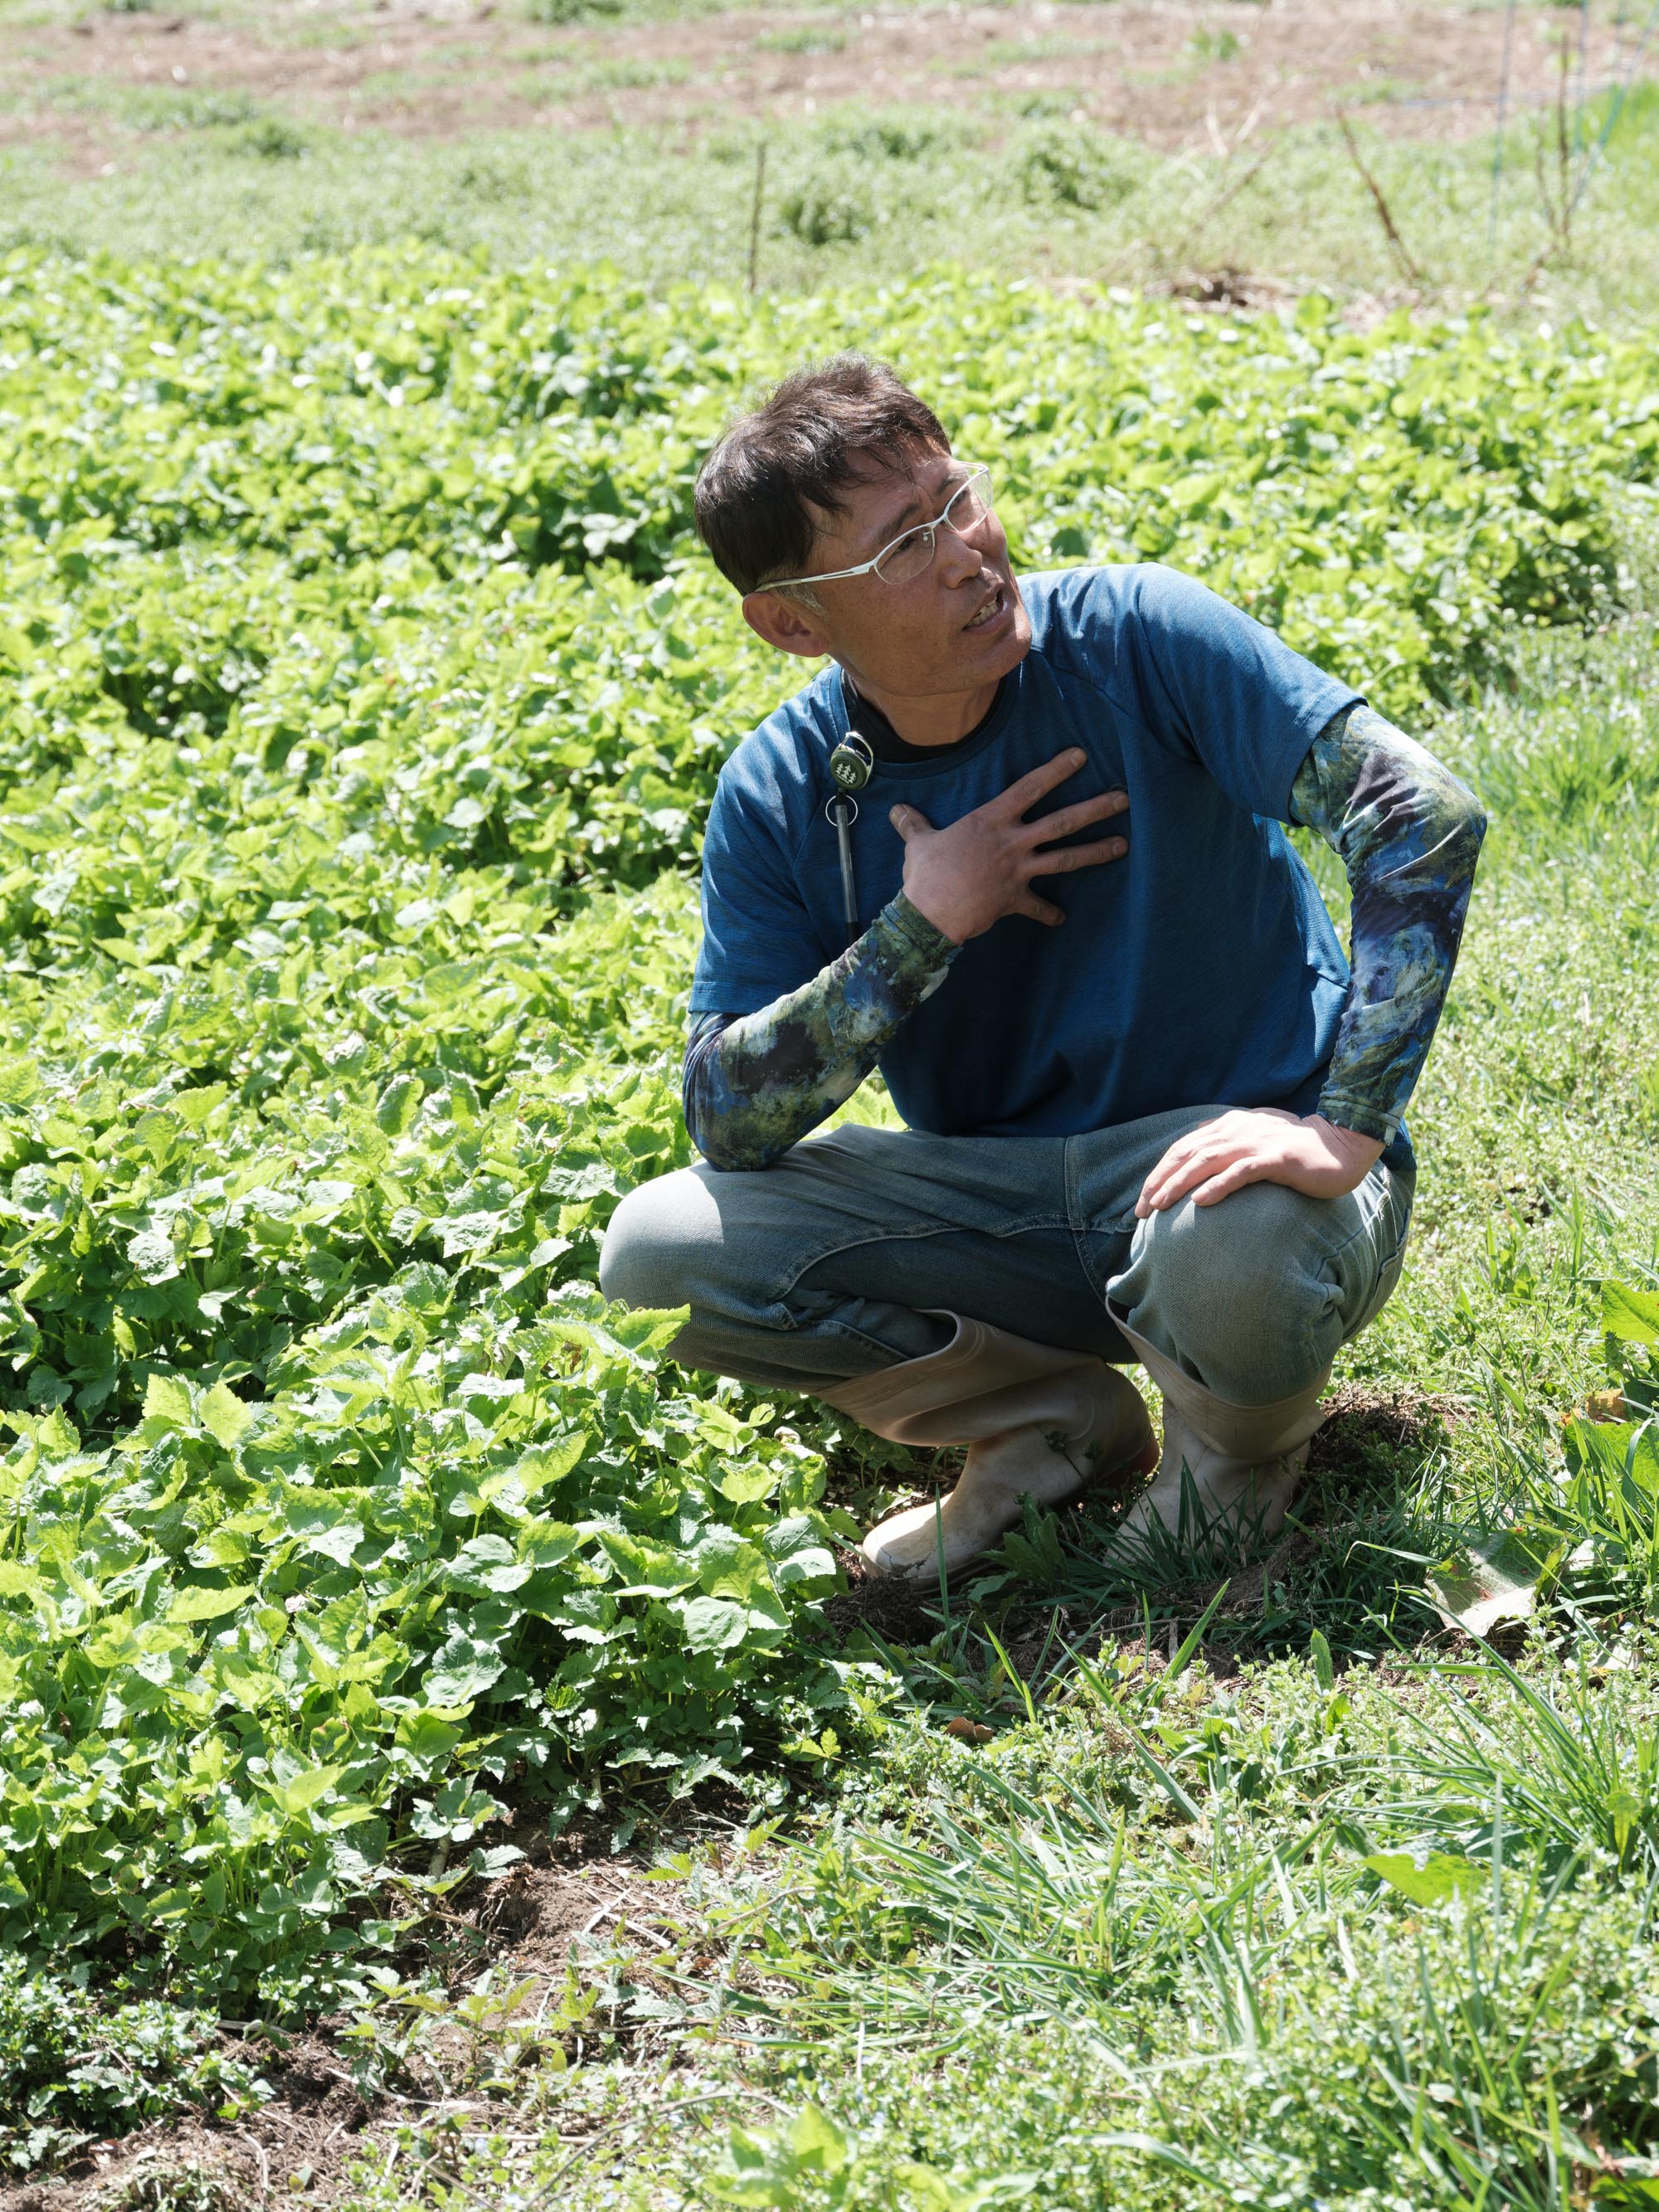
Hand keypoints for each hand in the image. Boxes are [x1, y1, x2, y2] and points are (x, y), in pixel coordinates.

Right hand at [889, 749, 1128, 944]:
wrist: (929, 914)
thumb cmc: (925, 874)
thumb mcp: (917, 842)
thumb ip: (912, 823)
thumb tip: (896, 811)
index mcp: (990, 821)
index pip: (1029, 787)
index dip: (1056, 770)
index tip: (1081, 756)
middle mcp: (1012, 842)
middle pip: (1062, 822)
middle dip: (1096, 809)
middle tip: (1124, 799)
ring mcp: (1018, 871)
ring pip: (1065, 859)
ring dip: (1096, 852)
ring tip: (1123, 845)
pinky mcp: (1015, 899)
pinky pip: (1038, 907)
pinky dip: (1050, 914)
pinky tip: (1061, 919)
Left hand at [1135, 1110, 1385, 1216]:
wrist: (1340, 1147)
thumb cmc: (1295, 1154)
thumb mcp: (1254, 1149)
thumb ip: (1228, 1154)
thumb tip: (1198, 1179)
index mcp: (1229, 1127)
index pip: (1183, 1148)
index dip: (1160, 1172)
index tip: (1143, 1199)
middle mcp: (1238, 1131)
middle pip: (1187, 1154)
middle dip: (1160, 1181)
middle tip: (1142, 1210)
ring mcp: (1257, 1143)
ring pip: (1207, 1162)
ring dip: (1180, 1184)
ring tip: (1160, 1205)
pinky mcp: (1277, 1159)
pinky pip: (1242, 1172)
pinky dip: (1219, 1185)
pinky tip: (1201, 1202)